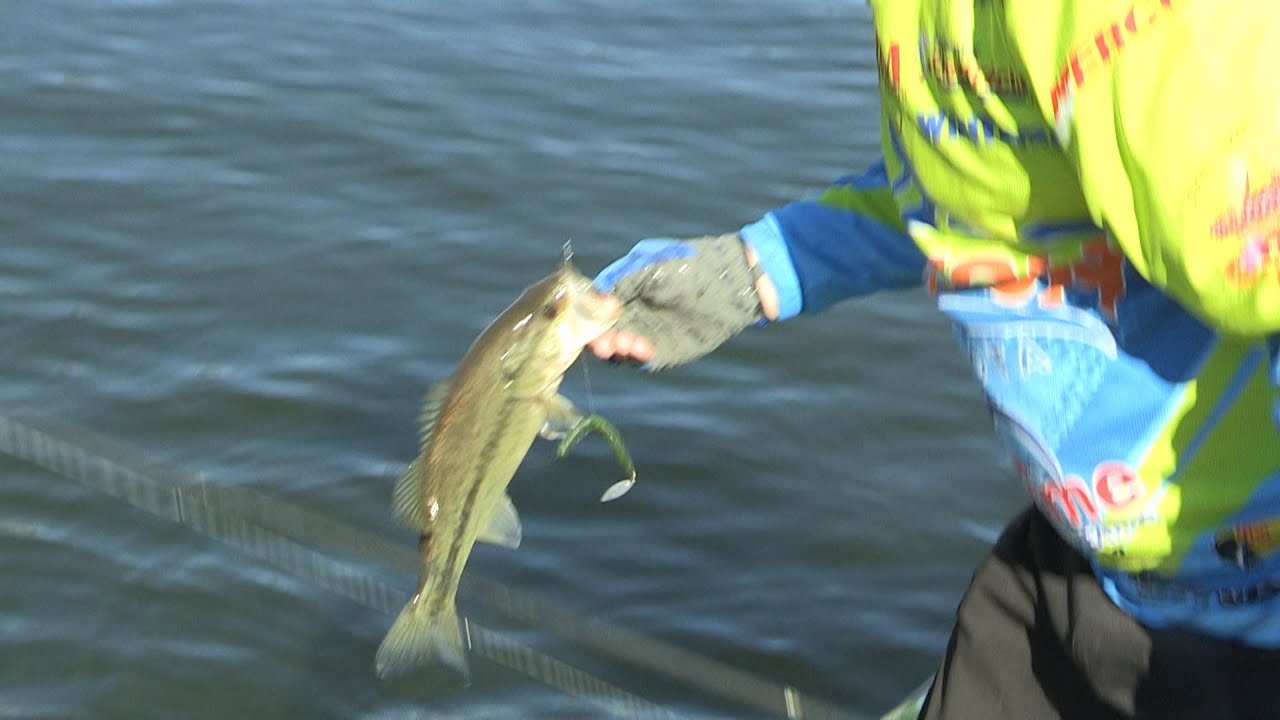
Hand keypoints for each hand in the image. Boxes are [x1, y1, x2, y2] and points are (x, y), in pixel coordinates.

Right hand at [586, 234, 778, 368]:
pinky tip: (644, 350)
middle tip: (604, 343)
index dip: (588, 317)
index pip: (596, 307)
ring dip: (619, 348)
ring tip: (628, 343)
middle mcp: (632, 312)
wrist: (732, 283)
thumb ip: (624, 281)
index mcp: (625, 290)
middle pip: (604, 332)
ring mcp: (647, 332)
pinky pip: (643, 359)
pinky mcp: (664, 350)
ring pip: (621, 348)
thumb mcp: (653, 267)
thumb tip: (599, 299)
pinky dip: (639, 357)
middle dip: (601, 338)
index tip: (588, 324)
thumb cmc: (692, 266)